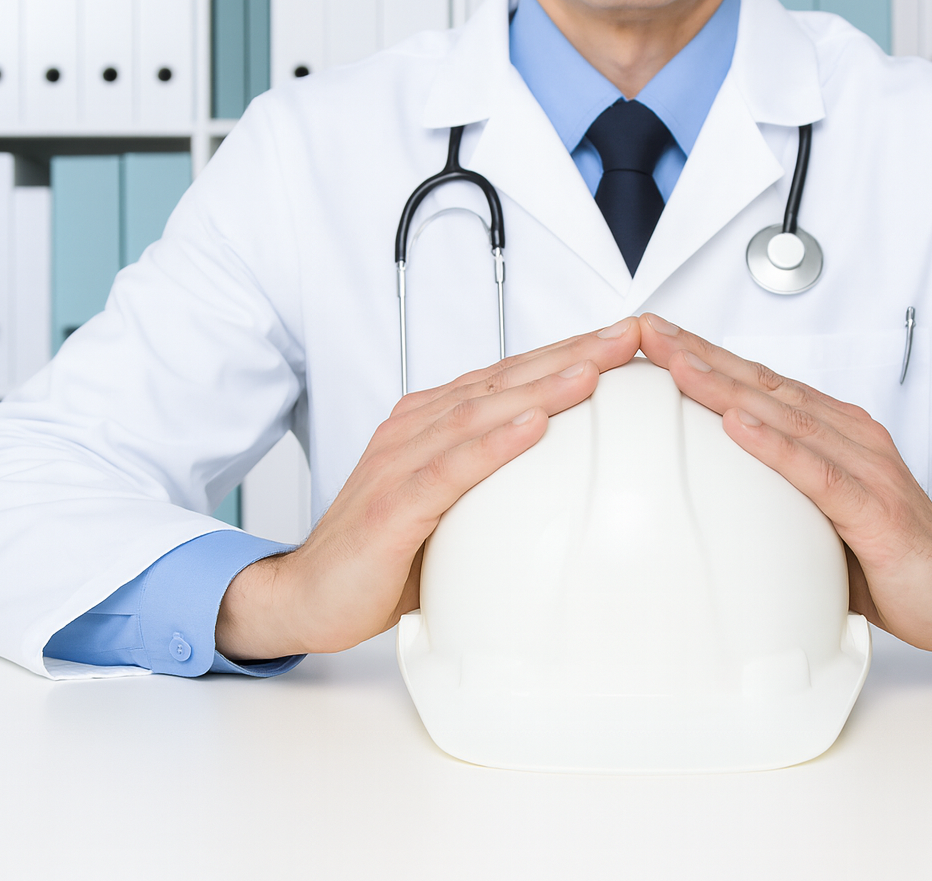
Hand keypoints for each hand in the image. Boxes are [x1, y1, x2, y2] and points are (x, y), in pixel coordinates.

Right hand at [216, 318, 643, 660]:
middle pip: (503, 380)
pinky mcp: (394, 505)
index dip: (564, 352)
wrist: (306, 594)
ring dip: (540, 387)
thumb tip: (566, 483)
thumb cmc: (382, 551)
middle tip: (625, 336)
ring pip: (481, 412)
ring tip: (592, 370)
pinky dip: (495, 444)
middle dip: (568, 355)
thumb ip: (492, 481)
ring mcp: (401, 462)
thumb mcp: (448, 504)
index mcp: (430, 422)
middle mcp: (415, 429)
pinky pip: (451, 468)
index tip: (620, 337)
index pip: (507, 376)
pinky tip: (533, 427)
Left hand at [636, 313, 931, 661]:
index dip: (707, 356)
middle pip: (764, 386)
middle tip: (649, 332)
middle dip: (702, 356)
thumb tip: (708, 503)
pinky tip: (736, 426)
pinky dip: (774, 446)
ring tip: (678, 365)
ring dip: (726, 387)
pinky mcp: (876, 509)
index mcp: (834, 433)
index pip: (760, 384)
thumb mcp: (820, 517)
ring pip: (785, 416)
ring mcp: (866, 468)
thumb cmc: (891, 558)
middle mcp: (850, 436)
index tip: (656, 336)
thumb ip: (775, 496)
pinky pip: (817, 472)